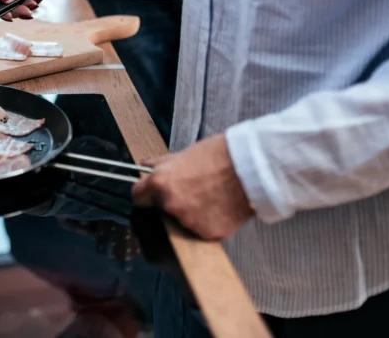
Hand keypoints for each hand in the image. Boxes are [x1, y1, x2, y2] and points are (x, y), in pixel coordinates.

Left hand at [132, 135, 253, 239]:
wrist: (250, 168)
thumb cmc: (218, 155)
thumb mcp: (183, 154)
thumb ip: (160, 164)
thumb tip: (144, 164)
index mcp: (160, 184)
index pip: (137, 197)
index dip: (145, 194)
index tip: (152, 194)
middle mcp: (171, 206)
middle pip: (162, 210)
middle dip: (171, 203)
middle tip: (191, 191)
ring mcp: (189, 223)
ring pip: (183, 222)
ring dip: (191, 214)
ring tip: (210, 197)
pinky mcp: (209, 234)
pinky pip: (202, 231)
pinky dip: (209, 223)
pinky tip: (221, 208)